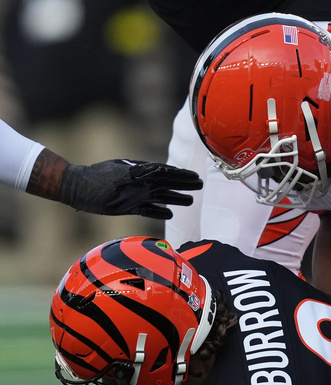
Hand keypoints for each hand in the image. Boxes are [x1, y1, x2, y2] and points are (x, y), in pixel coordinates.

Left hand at [58, 159, 202, 218]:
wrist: (76, 189)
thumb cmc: (97, 180)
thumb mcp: (119, 174)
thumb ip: (140, 173)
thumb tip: (160, 169)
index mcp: (140, 172)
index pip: (166, 173)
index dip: (181, 175)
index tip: (195, 176)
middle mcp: (141, 183)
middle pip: (167, 184)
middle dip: (184, 185)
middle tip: (200, 185)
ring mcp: (136, 195)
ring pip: (161, 197)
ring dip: (175, 199)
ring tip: (190, 201)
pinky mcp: (129, 206)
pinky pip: (148, 209)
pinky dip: (159, 212)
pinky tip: (169, 214)